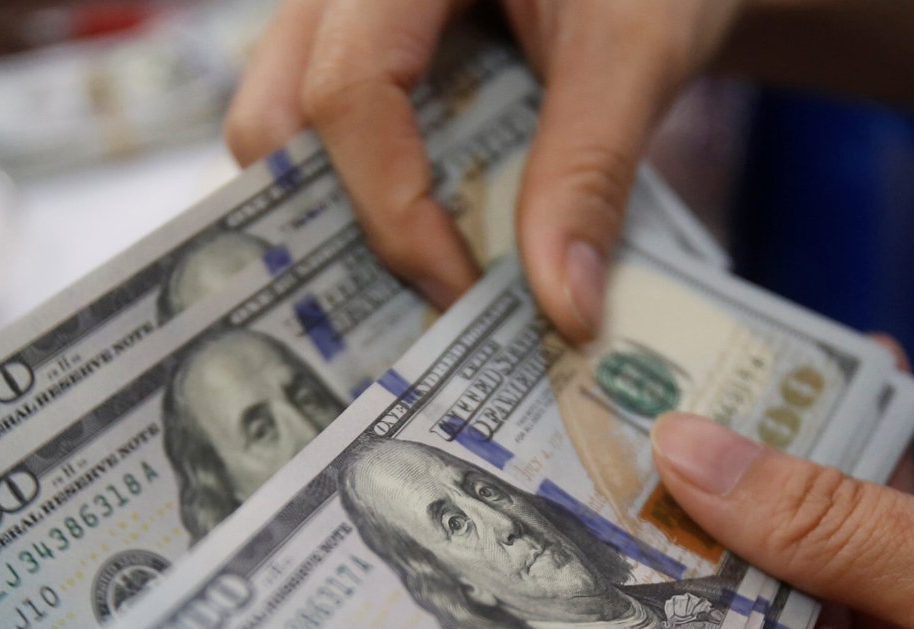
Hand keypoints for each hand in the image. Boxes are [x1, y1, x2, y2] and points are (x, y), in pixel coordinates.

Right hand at [225, 0, 742, 341]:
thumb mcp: (638, 49)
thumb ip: (592, 170)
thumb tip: (562, 313)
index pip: (349, 88)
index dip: (392, 207)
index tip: (459, 291)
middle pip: (276, 115)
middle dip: (332, 224)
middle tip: (418, 301)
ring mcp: (342, 16)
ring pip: (286, 127)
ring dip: (345, 214)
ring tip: (427, 278)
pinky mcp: (363, 49)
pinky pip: (328, 130)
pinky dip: (372, 195)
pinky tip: (437, 243)